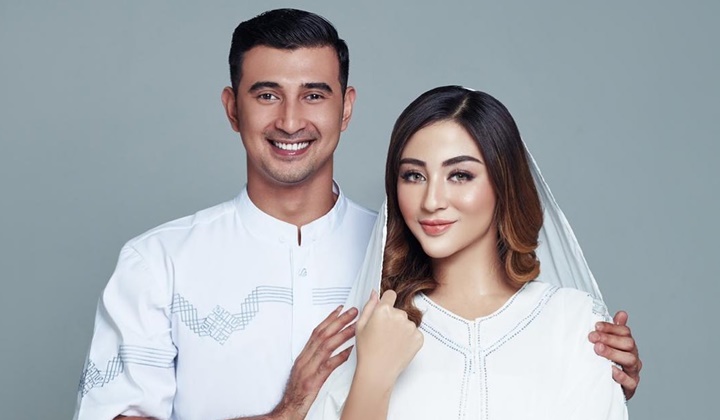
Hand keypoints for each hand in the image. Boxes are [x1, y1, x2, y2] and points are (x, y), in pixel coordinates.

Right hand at [271, 305, 357, 419]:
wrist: (287, 409)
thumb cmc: (297, 392)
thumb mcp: (305, 371)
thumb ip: (315, 359)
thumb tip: (331, 349)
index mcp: (303, 356)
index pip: (317, 332)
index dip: (329, 319)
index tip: (341, 309)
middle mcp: (304, 359)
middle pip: (322, 335)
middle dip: (338, 321)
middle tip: (353, 312)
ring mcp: (308, 370)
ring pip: (326, 347)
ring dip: (342, 335)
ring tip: (356, 327)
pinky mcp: (312, 381)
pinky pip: (328, 366)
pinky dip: (339, 357)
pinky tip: (350, 351)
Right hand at [354, 290, 423, 387]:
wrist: (378, 371)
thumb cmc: (366, 350)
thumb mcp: (361, 325)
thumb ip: (369, 306)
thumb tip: (375, 293)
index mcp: (384, 310)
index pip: (390, 294)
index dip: (386, 302)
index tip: (385, 310)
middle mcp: (399, 315)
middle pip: (398, 311)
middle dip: (392, 319)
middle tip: (383, 334)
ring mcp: (411, 327)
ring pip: (406, 323)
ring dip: (401, 329)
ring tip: (390, 343)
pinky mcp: (419, 338)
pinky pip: (414, 333)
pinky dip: (408, 339)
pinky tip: (398, 347)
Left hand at [588, 310, 641, 399]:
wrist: (610, 387)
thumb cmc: (609, 363)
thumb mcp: (609, 345)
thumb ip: (614, 330)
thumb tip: (623, 313)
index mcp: (628, 345)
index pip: (625, 332)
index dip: (611, 327)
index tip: (596, 326)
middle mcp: (633, 356)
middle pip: (628, 344)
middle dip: (609, 339)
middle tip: (592, 337)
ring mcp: (633, 371)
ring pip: (630, 360)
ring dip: (613, 353)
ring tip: (598, 349)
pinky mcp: (631, 386)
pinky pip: (630, 381)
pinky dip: (621, 375)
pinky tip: (611, 370)